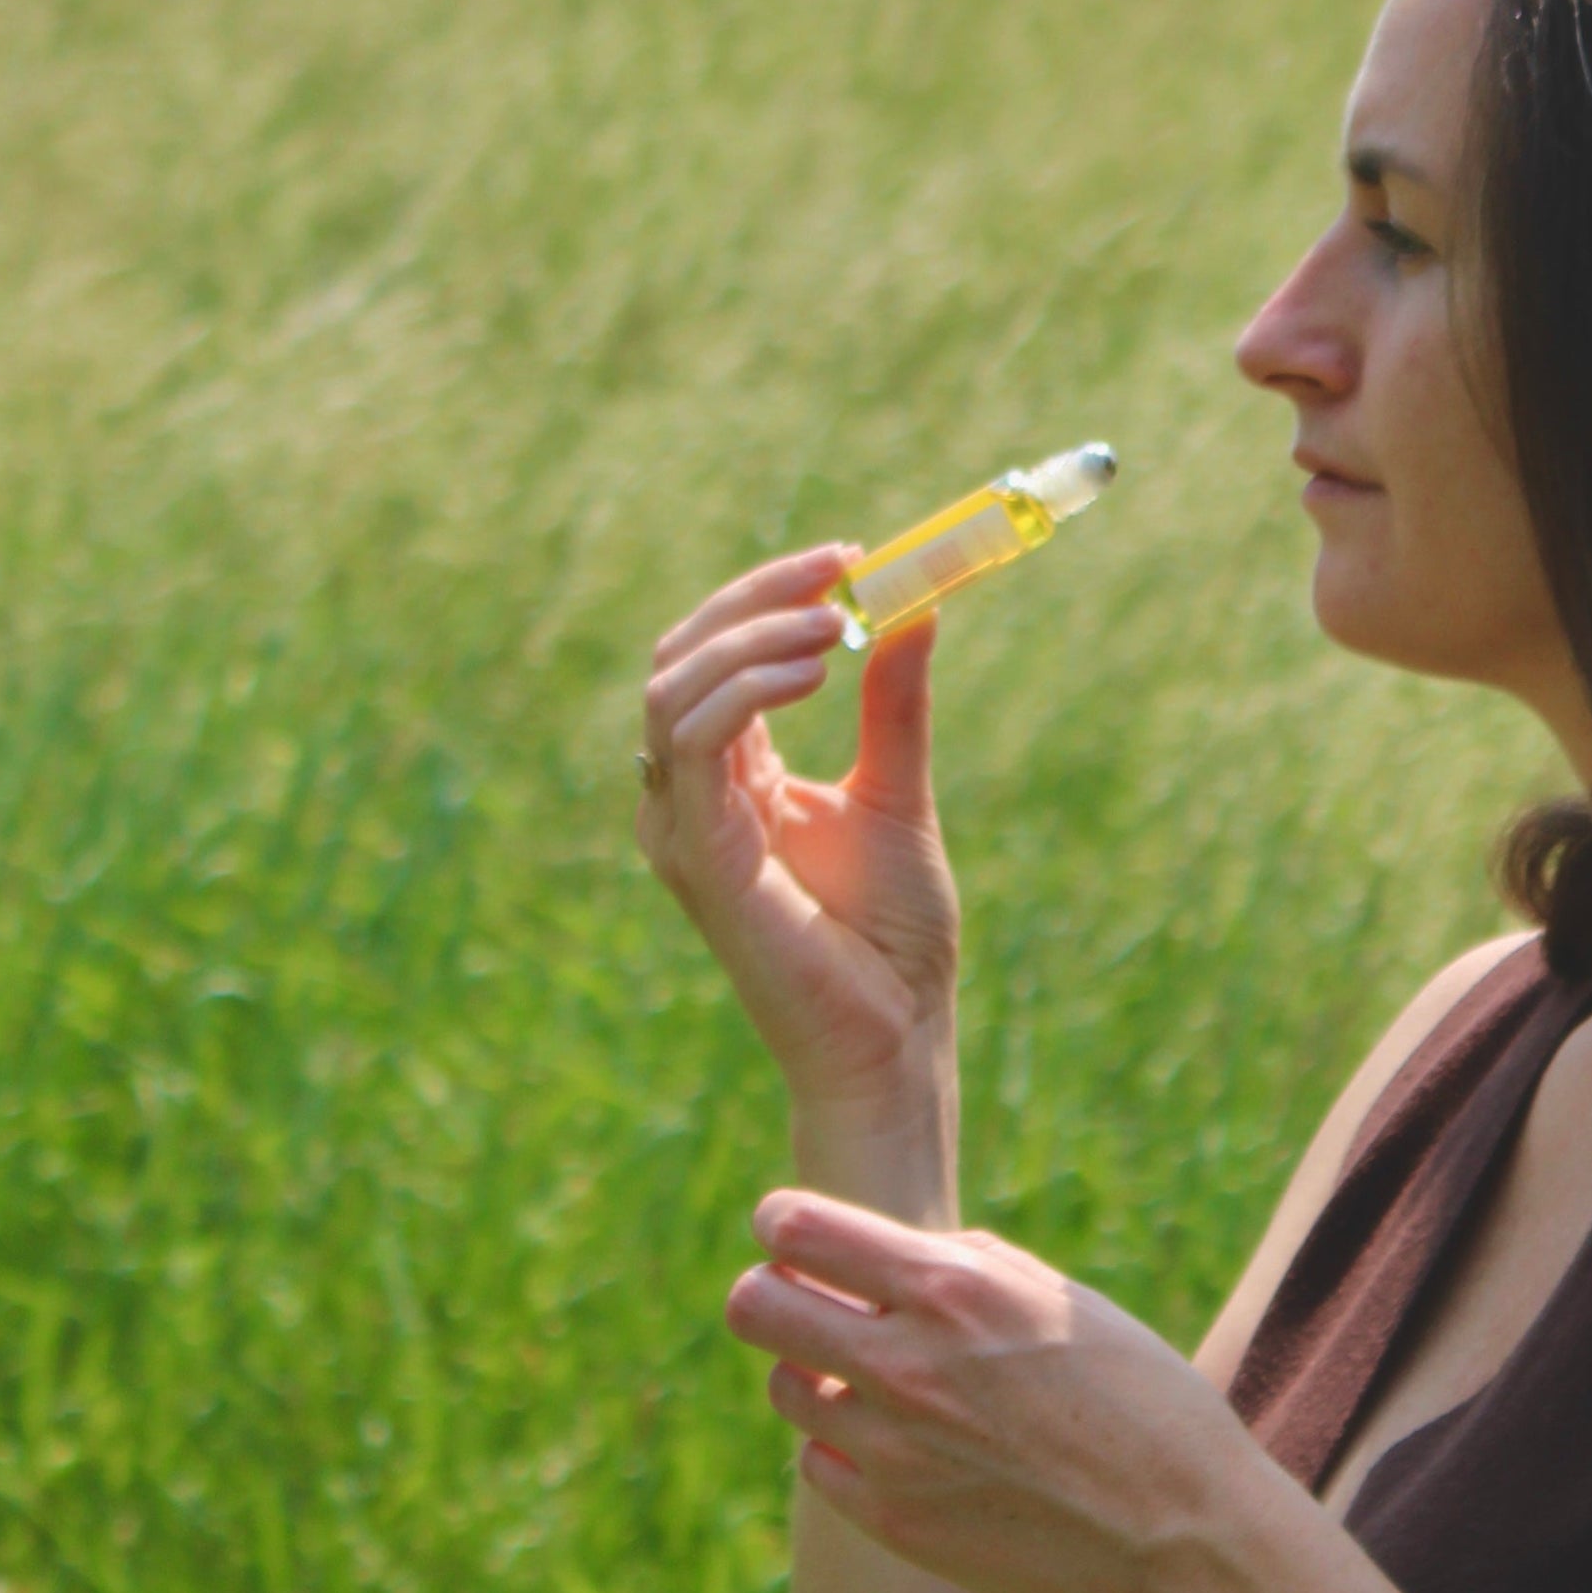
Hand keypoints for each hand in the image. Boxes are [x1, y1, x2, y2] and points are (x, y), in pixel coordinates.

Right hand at [638, 547, 959, 1121]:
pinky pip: (693, 745)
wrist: (898, 1034)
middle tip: (843, 571)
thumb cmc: (893, 935)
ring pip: (676, 687)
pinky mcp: (701, 859)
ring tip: (835, 626)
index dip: (771, 595)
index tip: (852, 558)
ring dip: (754, 636)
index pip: (716, 653)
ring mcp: (684, 829)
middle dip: (758, 598)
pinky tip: (813, 672)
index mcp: (731, 777)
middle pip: (683, 655)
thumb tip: (914, 605)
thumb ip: (893, 701)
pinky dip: (745, 690)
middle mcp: (690, 797)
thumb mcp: (898, 789)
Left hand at [728, 1191, 1278, 1592]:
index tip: (797, 1234)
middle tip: (809, 1304)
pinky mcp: (889, 1521)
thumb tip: (880, 1255)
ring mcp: (891, 1451)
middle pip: (753, 1307)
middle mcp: (906, 1365)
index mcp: (953, 1289)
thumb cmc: (1139, 1399)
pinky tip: (915, 1449)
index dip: (784, 1223)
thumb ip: (961, 1265)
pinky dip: (851, 1448)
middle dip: (772, 1294)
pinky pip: (820, 1462)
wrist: (1180, 1533)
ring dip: (820, 1376)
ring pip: (785, 1387)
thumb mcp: (1058, 1299)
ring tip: (889, 1387)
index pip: (796, 1230)